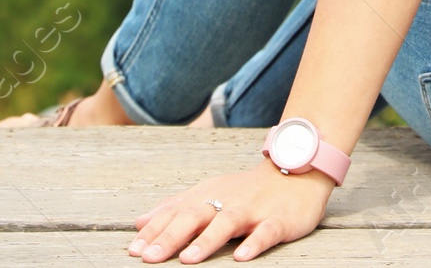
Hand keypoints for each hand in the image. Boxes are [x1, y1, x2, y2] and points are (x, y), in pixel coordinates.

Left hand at [129, 163, 332, 261]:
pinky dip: (254, 243)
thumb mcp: (208, 194)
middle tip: (149, 258)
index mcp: (208, 196)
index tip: (133, 251)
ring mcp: (253, 209)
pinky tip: (242, 257)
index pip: (176, 212)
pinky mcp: (278, 220)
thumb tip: (139, 223)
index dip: (155, 232)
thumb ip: (175, 208)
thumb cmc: (246, 191)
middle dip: (171, 237)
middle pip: (196, 215)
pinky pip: (266, 232)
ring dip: (207, 240)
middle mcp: (227, 200)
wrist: (297, 171)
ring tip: (187, 259)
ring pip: (227, 222)